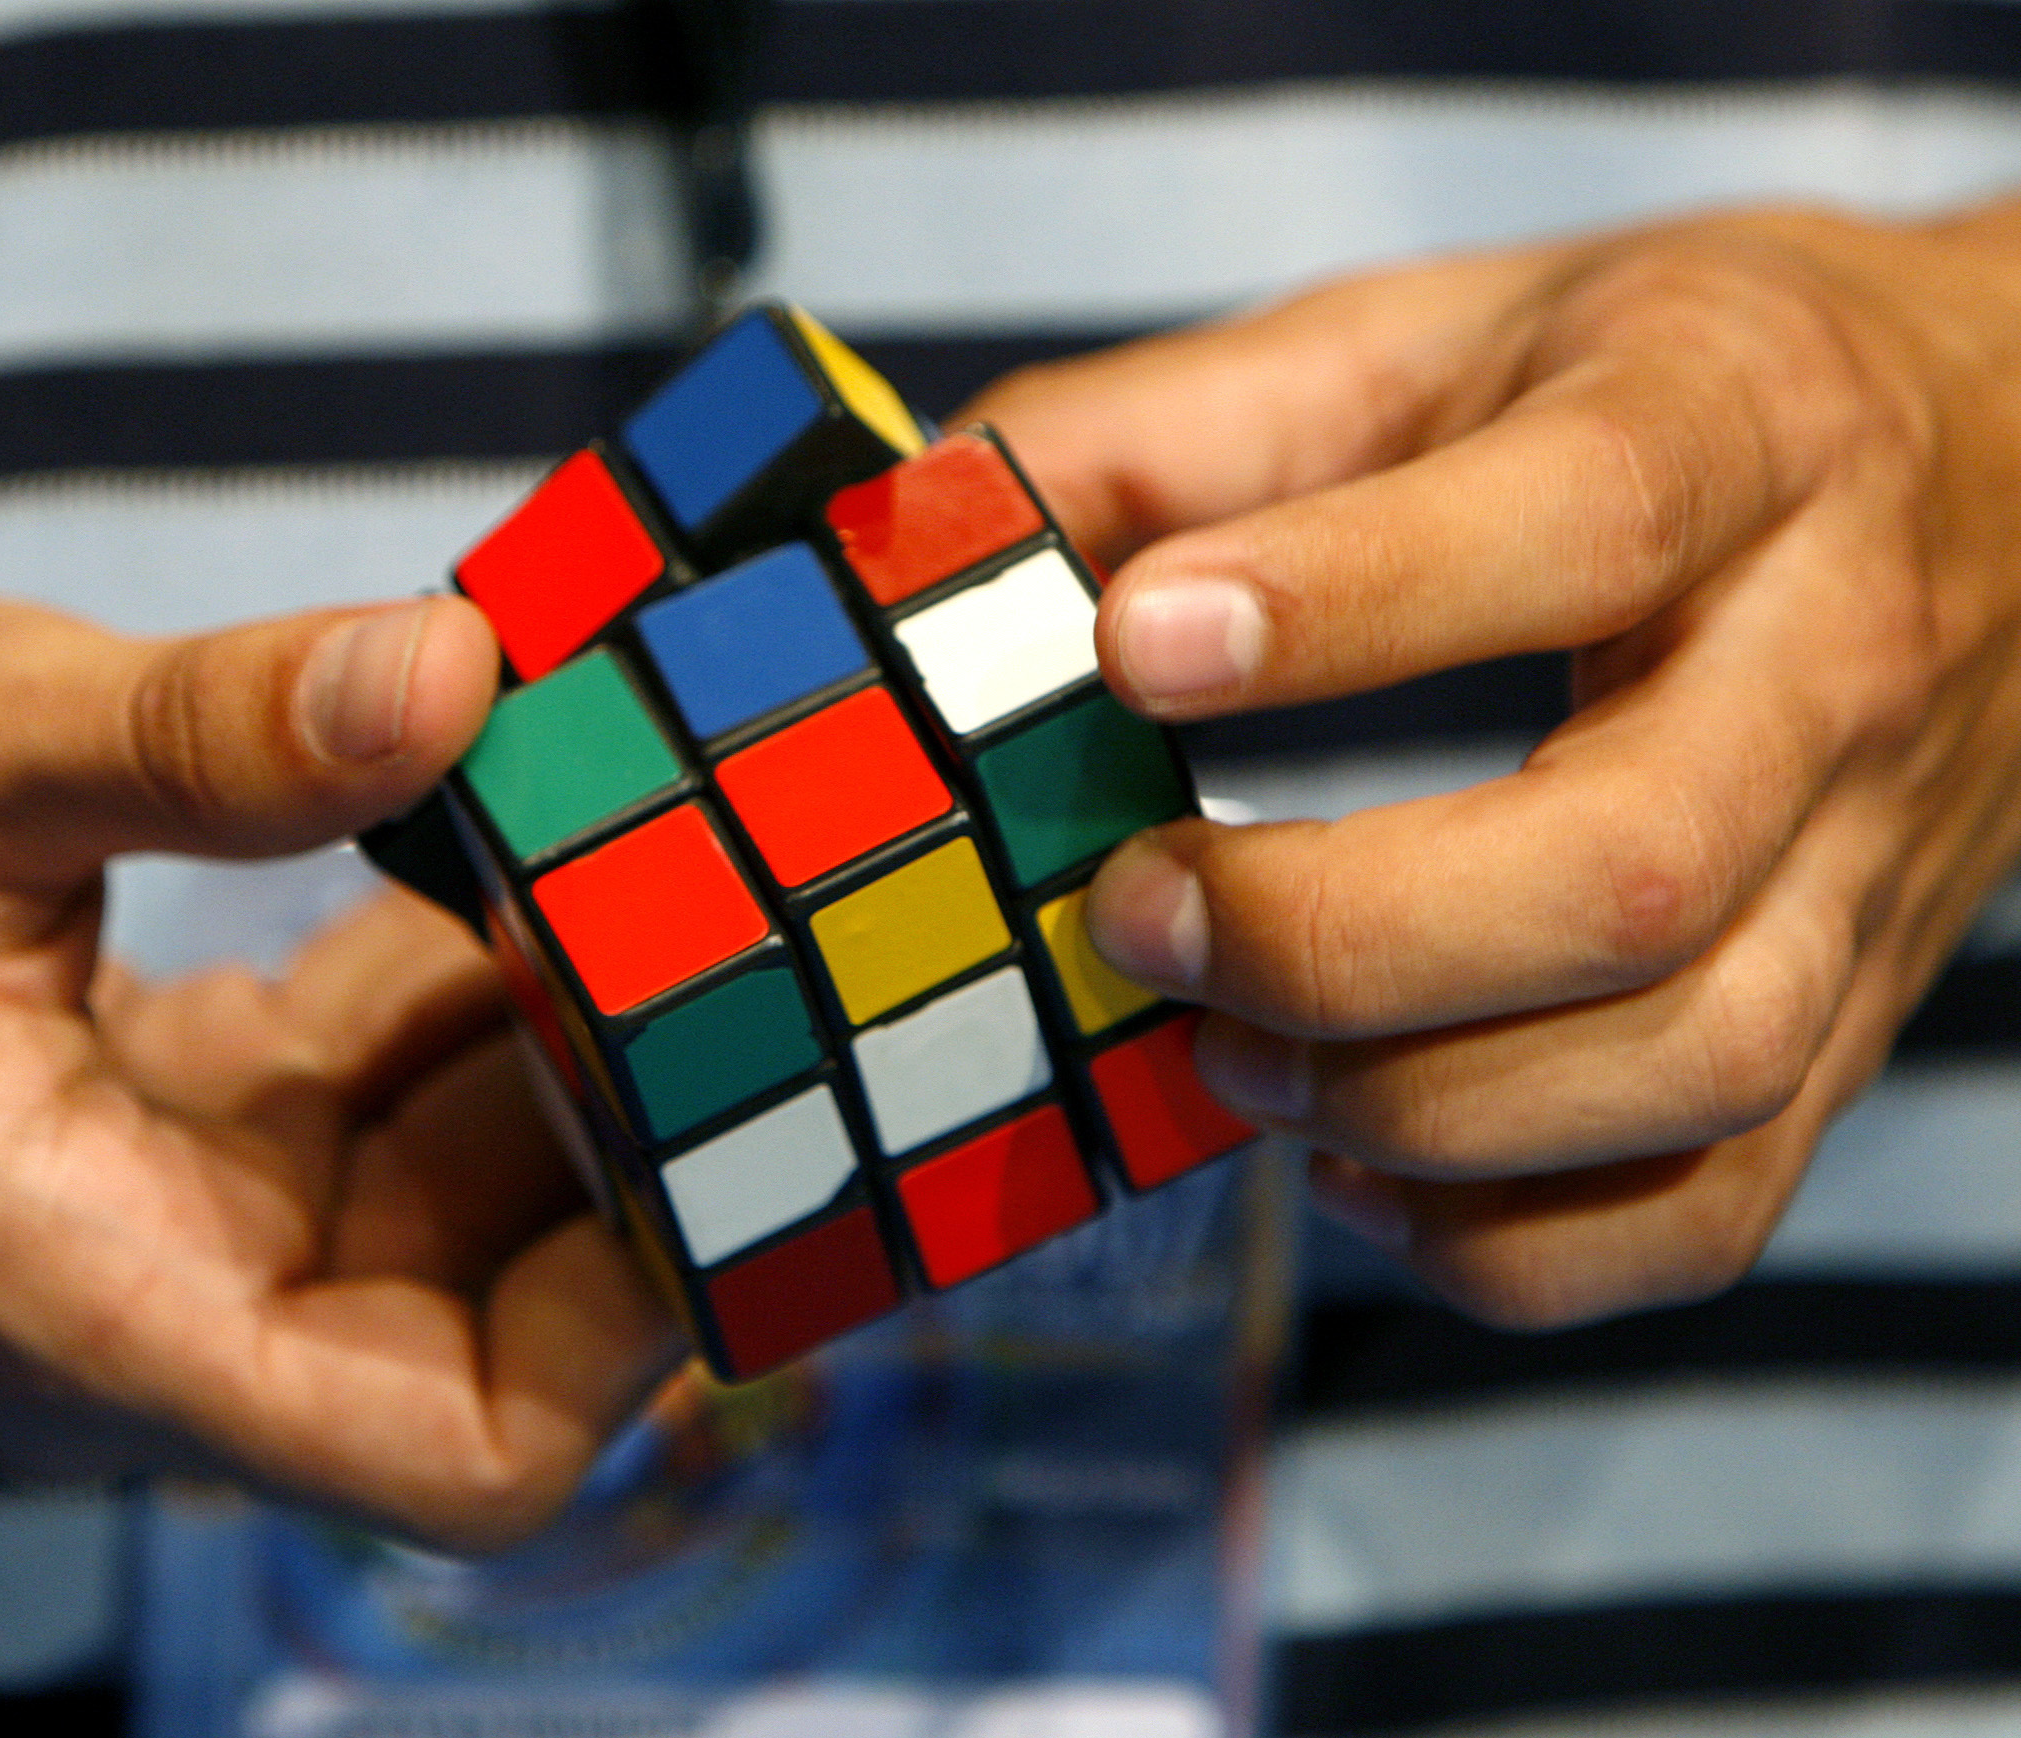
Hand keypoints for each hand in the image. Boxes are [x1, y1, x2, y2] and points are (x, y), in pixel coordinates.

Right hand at [0, 566, 679, 1548]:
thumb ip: (201, 731)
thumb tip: (459, 671)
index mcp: (82, 1302)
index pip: (451, 1450)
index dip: (631, 1325)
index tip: (736, 1112)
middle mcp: (138, 1310)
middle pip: (484, 1324)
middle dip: (624, 1147)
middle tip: (738, 928)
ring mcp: (146, 1230)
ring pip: (442, 1208)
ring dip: (552, 1049)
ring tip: (654, 853)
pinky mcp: (149, 1134)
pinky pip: (364, 1108)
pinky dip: (453, 999)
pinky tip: (508, 848)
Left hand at [969, 203, 2020, 1327]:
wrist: (2018, 454)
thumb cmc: (1675, 387)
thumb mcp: (1448, 331)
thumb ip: (1190, 424)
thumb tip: (939, 532)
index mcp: (1739, 427)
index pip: (1588, 521)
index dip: (1350, 603)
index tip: (1131, 648)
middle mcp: (1835, 662)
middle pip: (1632, 867)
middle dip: (1339, 933)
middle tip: (1140, 914)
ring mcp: (1867, 869)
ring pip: (1688, 1066)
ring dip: (1411, 1106)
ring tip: (1226, 1056)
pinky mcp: (1850, 1017)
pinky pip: (1714, 1205)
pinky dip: (1513, 1242)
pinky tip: (1360, 1175)